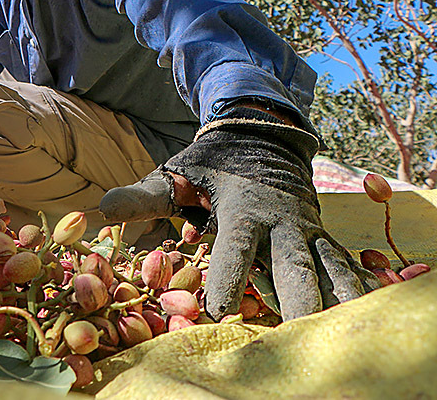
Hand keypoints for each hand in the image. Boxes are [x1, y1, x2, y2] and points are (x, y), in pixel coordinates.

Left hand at [98, 108, 374, 320]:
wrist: (261, 133)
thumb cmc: (210, 163)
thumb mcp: (176, 174)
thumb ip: (143, 197)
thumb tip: (101, 210)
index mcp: (243, 207)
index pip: (235, 247)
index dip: (227, 277)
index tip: (219, 310)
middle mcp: (281, 220)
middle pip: (293, 264)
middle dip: (297, 298)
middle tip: (296, 333)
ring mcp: (306, 229)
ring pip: (327, 266)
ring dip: (335, 297)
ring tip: (342, 329)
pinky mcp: (320, 236)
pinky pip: (343, 263)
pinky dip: (355, 284)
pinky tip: (363, 308)